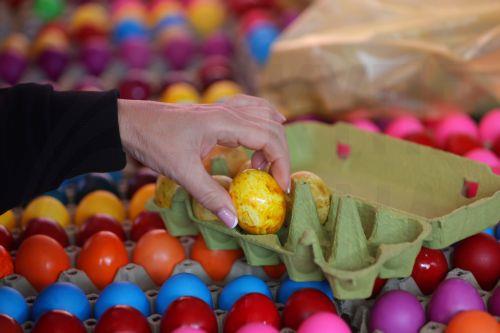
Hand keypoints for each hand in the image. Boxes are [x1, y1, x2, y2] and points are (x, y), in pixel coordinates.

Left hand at [117, 95, 289, 227]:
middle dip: (280, 154)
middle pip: (272, 126)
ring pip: (263, 114)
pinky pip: (250, 109)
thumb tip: (234, 220)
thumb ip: (210, 196)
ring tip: (261, 164)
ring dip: (271, 138)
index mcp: (224, 122)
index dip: (281, 163)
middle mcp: (228, 111)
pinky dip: (262, 120)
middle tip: (273, 181)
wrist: (129, 122)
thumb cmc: (153, 142)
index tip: (280, 186)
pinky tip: (263, 129)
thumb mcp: (182, 172)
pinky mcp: (215, 112)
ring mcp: (222, 108)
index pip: (269, 138)